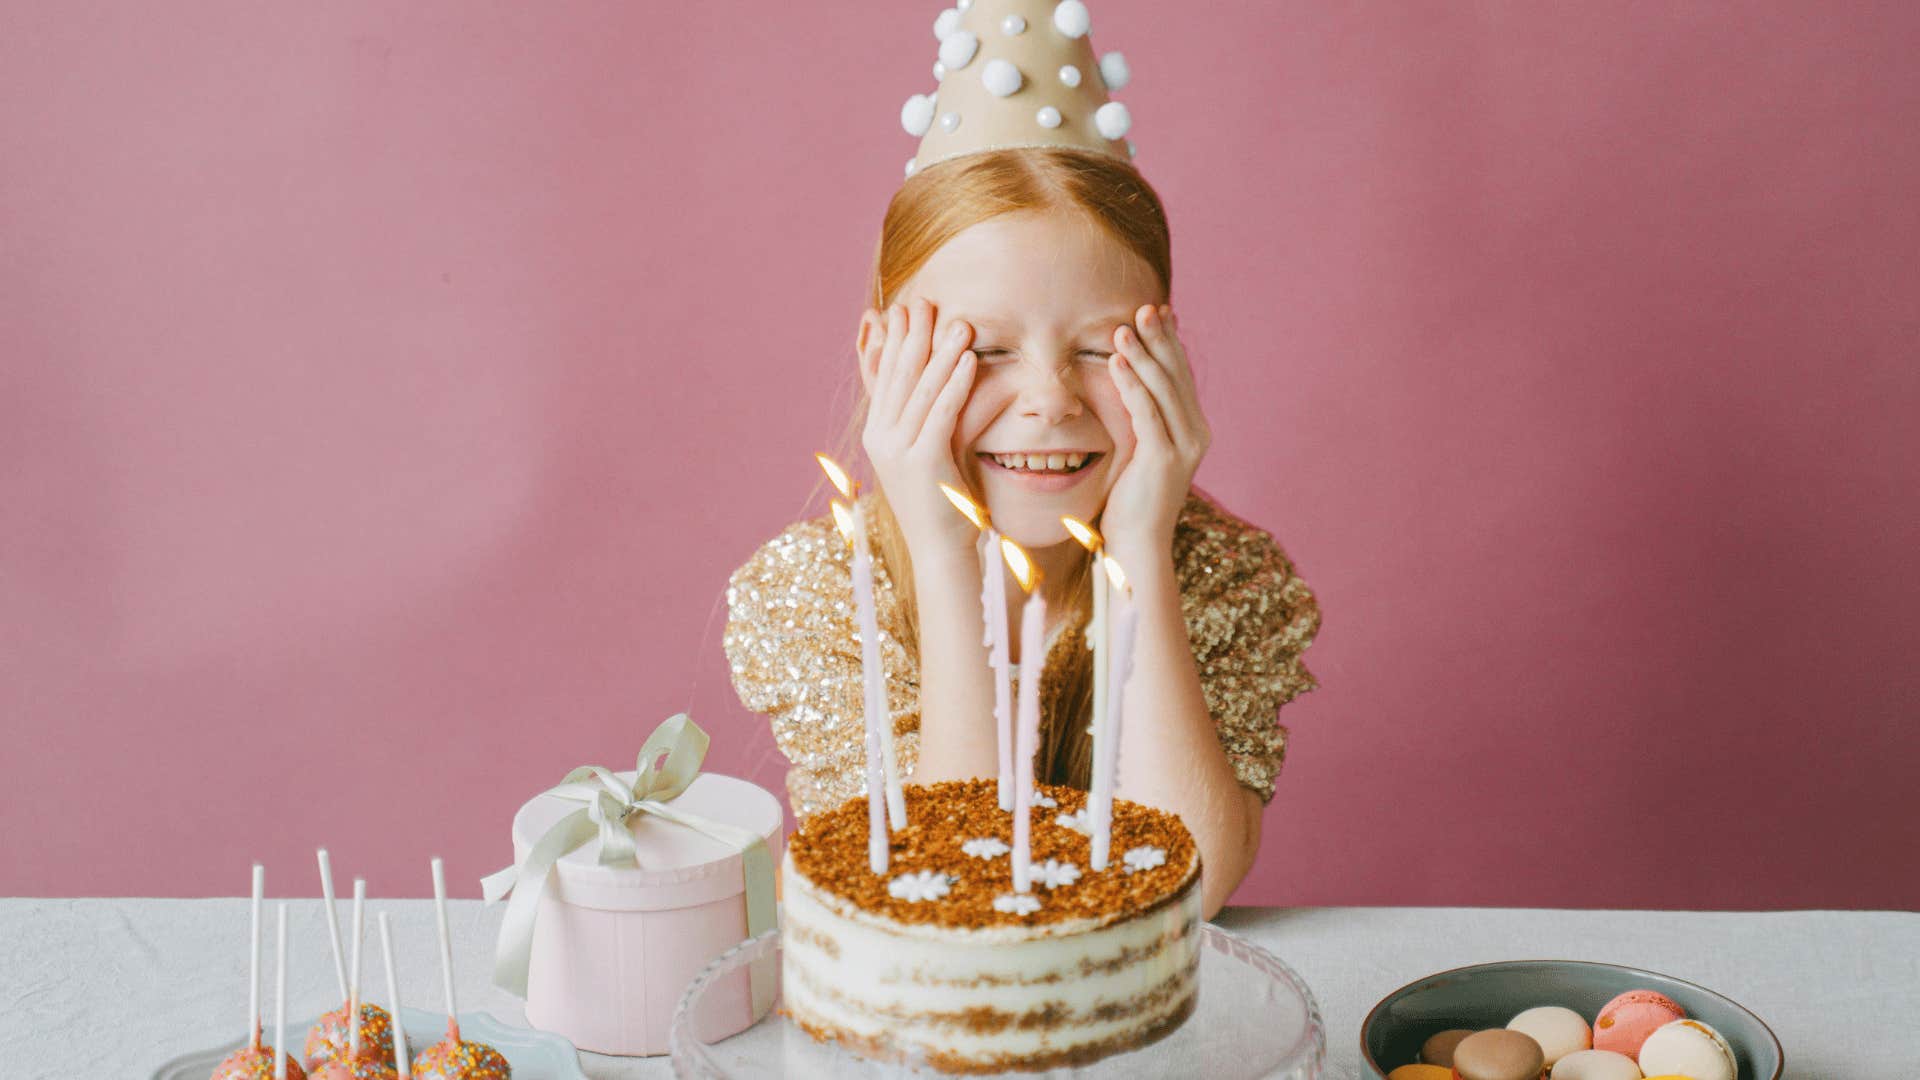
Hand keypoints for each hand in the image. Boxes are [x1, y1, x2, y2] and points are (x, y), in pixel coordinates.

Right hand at [859, 298, 980, 556]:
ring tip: (959, 323)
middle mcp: (880, 438)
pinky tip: (969, 360)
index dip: (894, 341)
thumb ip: (931, 417)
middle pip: (898, 376)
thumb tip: (945, 383)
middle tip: (929, 301)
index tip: (905, 309)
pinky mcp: (921, 462)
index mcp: (877, 434)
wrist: (940, 552)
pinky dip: (955, 384)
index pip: (883, 377)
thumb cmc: (942, 504)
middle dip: (914, 336)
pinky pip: (940, 413)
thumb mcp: (931, 452)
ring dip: (940, 352)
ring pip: (920, 390)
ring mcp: (896, 450)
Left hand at [1102, 303, 1210, 555]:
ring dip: (1142, 355)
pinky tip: (1117, 362)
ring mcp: (1184, 446)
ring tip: (1124, 328)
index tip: (1159, 312)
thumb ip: (1144, 420)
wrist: (1138, 544)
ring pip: (1163, 389)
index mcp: (1193, 430)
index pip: (1181, 377)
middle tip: (1145, 308)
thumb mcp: (1141, 451)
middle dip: (1160, 339)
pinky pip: (1146, 412)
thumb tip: (1131, 386)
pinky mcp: (1164, 458)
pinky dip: (1131, 384)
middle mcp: (1196, 434)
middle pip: (1177, 376)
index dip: (1170, 343)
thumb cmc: (1132, 501)